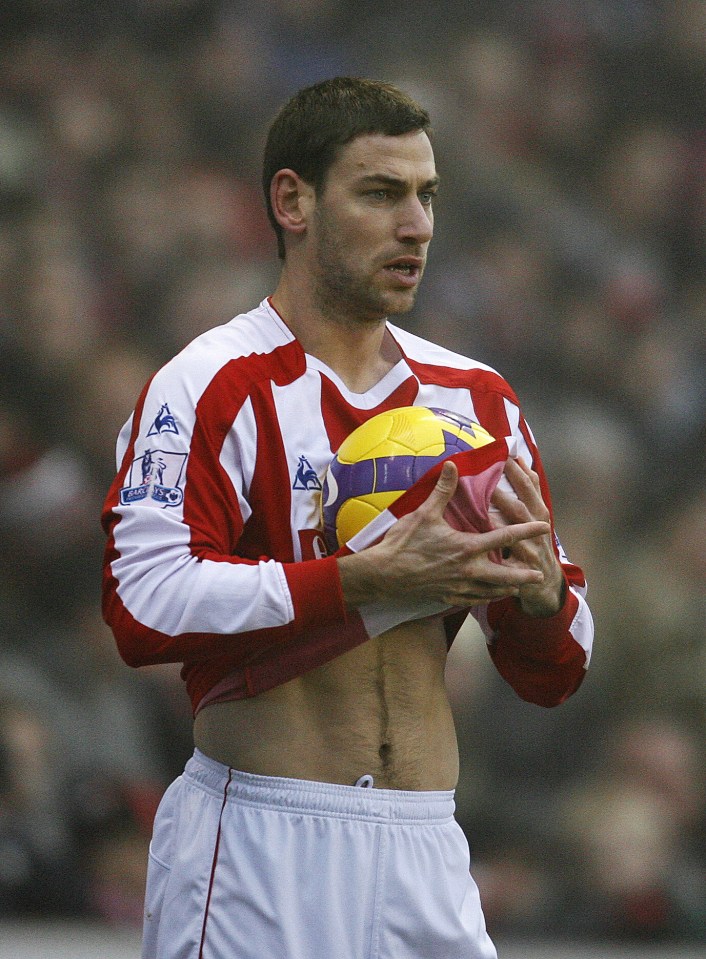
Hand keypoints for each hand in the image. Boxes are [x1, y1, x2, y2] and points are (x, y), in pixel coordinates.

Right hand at [338, 460, 551, 609]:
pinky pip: (473, 600)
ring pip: (491, 591)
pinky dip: (485, 598)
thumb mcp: (424, 513)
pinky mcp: (447, 597)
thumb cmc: (404, 544)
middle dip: (524, 574)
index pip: (505, 537)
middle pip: (506, 575)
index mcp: (467, 548)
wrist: (384, 575)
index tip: (544, 527)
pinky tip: (487, 596)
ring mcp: (459, 587)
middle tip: (539, 574)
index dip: (527, 530)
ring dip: (507, 589)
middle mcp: (468, 570)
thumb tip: (452, 465)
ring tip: (518, 588)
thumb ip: (442, 490)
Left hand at [490, 457, 565, 616]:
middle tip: (490, 475)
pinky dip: (500, 556)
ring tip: (483, 508)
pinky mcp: (524, 571)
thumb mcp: (537, 516)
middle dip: (508, 493)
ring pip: (516, 534)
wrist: (547, 585)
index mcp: (538, 514)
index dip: (519, 472)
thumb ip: (528, 489)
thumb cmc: (538, 543)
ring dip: (501, 523)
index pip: (529, 488)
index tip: (505, 455)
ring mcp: (532, 551)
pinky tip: (485, 549)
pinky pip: (510, 562)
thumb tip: (521, 460)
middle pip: (521, 508)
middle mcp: (537, 530)